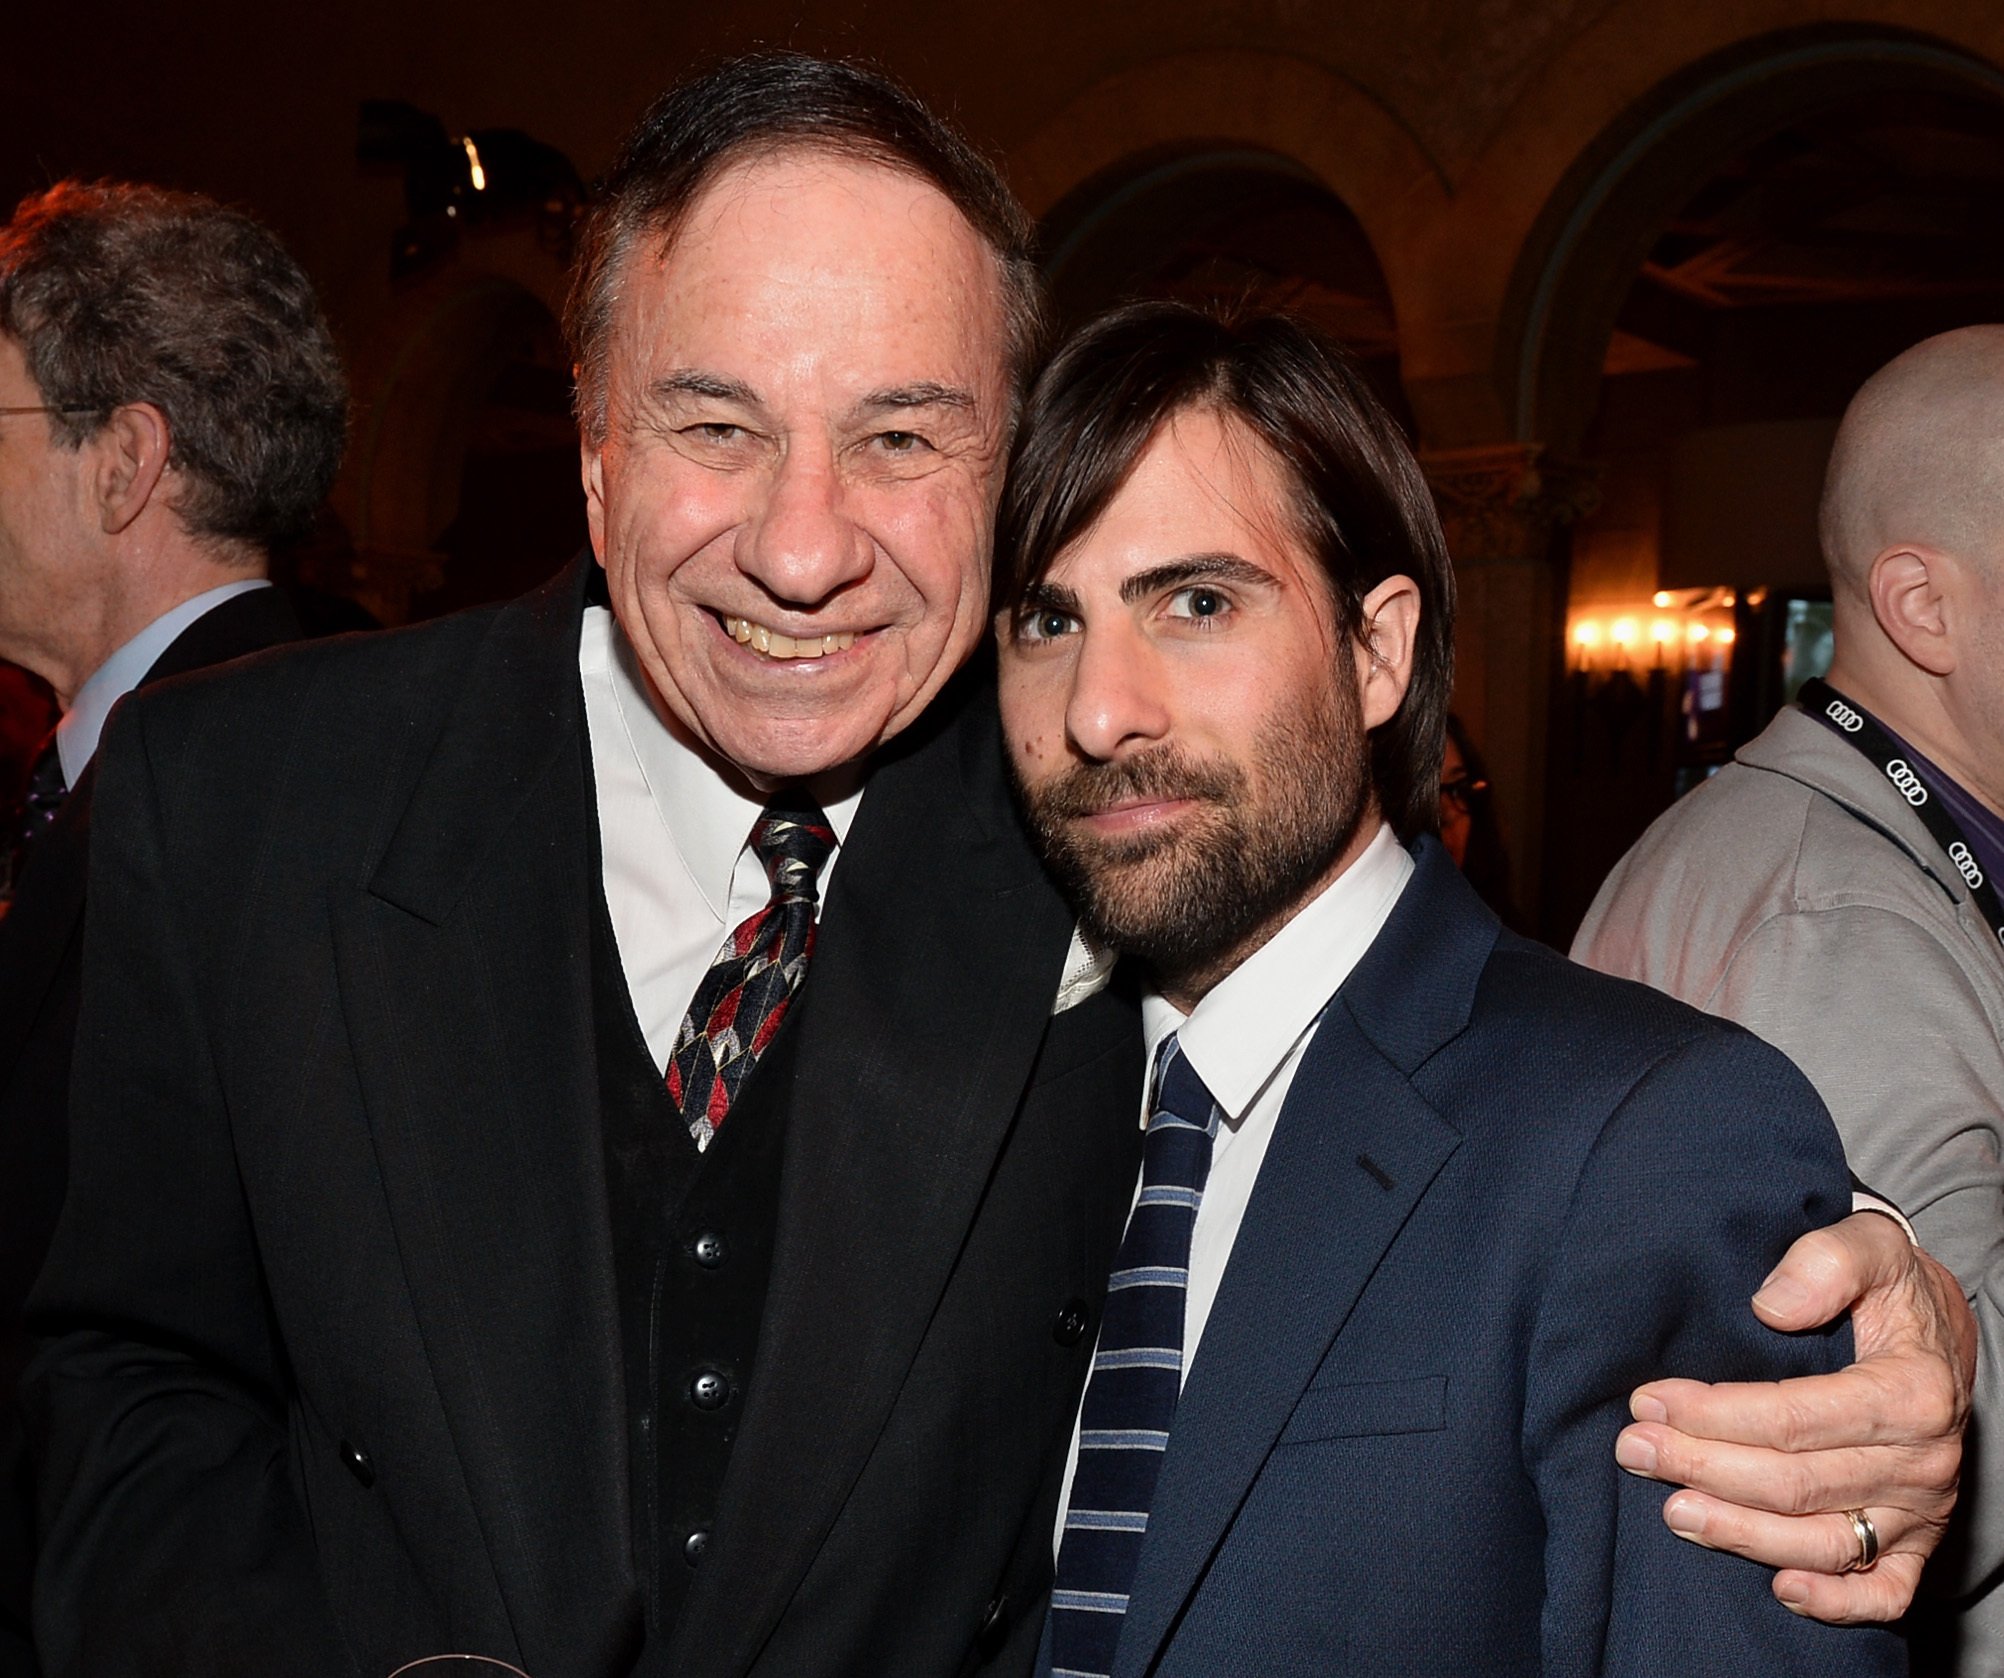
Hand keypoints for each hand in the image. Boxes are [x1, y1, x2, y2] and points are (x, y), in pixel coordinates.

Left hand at [1615, 1211, 1973, 1622]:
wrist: (1937, 1331)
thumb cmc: (1889, 1288)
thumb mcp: (1870, 1245)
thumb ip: (1826, 1260)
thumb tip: (1770, 1304)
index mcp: (1912, 1392)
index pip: (1796, 1418)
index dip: (1715, 1414)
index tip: (1647, 1402)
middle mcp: (1923, 1461)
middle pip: (1798, 1482)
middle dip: (1704, 1468)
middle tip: (1634, 1450)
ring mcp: (1921, 1510)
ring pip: (1827, 1543)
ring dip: (1744, 1535)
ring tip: (1673, 1513)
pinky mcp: (1917, 1542)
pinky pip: (1884, 1591)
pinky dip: (1834, 1601)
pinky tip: (1777, 1586)